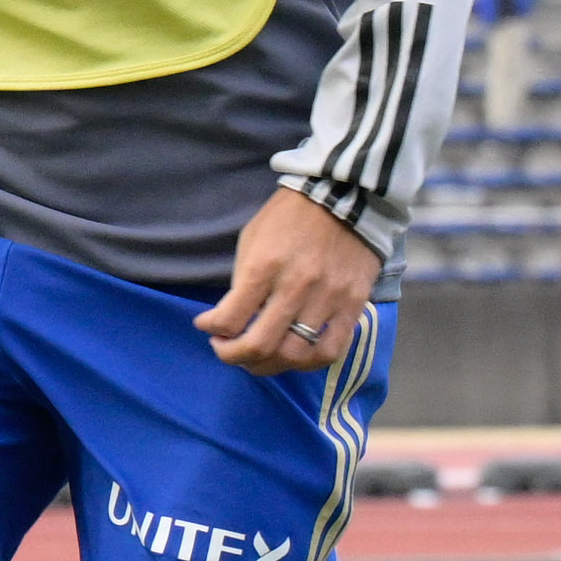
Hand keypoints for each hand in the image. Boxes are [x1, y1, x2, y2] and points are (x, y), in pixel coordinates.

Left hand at [198, 188, 383, 374]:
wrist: (344, 196)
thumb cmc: (289, 217)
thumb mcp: (253, 238)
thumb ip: (243, 280)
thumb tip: (235, 318)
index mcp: (264, 266)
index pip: (229, 319)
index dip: (211, 330)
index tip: (207, 326)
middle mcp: (295, 286)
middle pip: (259, 346)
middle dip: (233, 355)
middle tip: (227, 349)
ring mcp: (327, 298)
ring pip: (294, 355)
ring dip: (268, 364)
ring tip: (259, 357)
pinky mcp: (353, 305)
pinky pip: (330, 350)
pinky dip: (308, 362)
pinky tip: (295, 355)